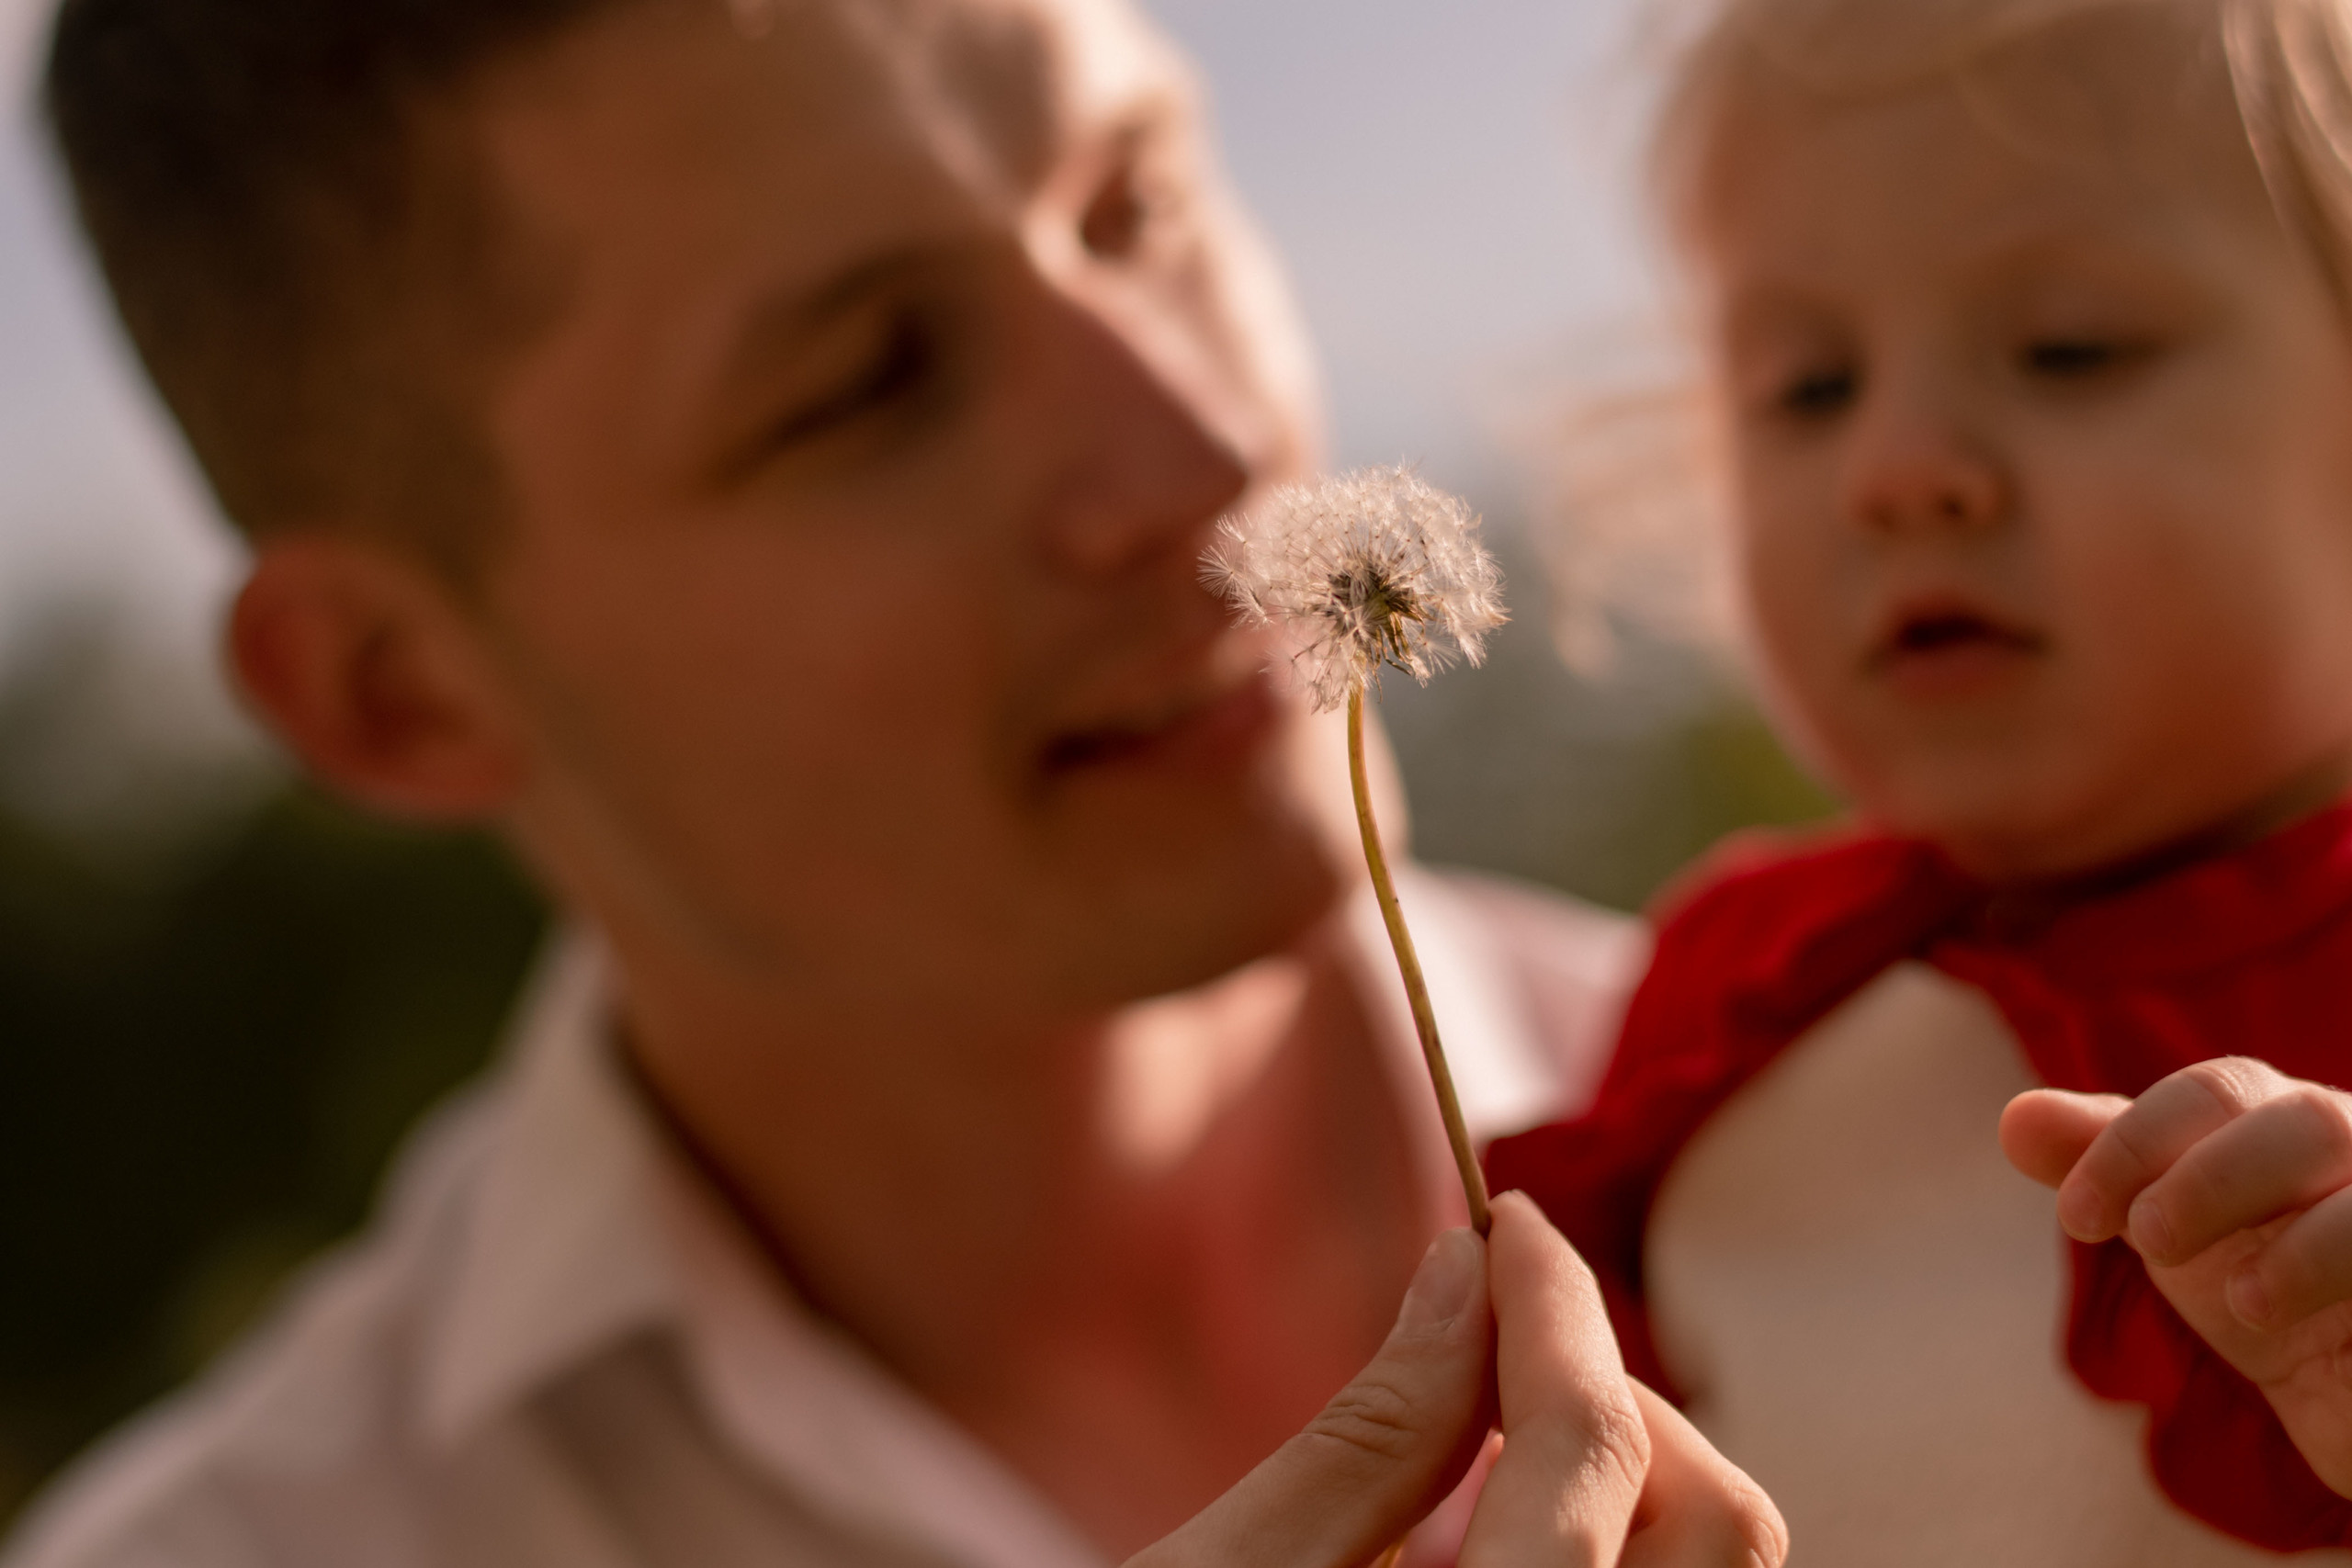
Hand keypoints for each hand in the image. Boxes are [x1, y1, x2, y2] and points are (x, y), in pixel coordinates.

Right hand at [1128, 1192, 1785, 1567]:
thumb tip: (1462, 1273)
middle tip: (1488, 1346)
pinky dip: (1608, 1553)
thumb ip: (1373, 1432)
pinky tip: (1503, 1537)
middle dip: (1613, 1398)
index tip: (1502, 1218)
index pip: (1593, 1451)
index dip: (1555, 1306)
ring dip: (1625, 1479)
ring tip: (1487, 1445)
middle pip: (1718, 1523)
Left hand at [2003, 1059, 2351, 1494]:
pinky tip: (2292, 1321)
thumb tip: (2015, 1119)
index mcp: (2282, 1118)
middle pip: (2305, 1120)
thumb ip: (2104, 1170)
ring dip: (2302, 1247)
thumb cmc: (2257, 1281)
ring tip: (2241, 1302)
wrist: (2349, 1387)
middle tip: (2149, 1241)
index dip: (2135, 1143)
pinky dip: (2349, 1274)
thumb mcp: (2170, 1227)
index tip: (2074, 1218)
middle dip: (2212, 1178)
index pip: (2215, 1091)